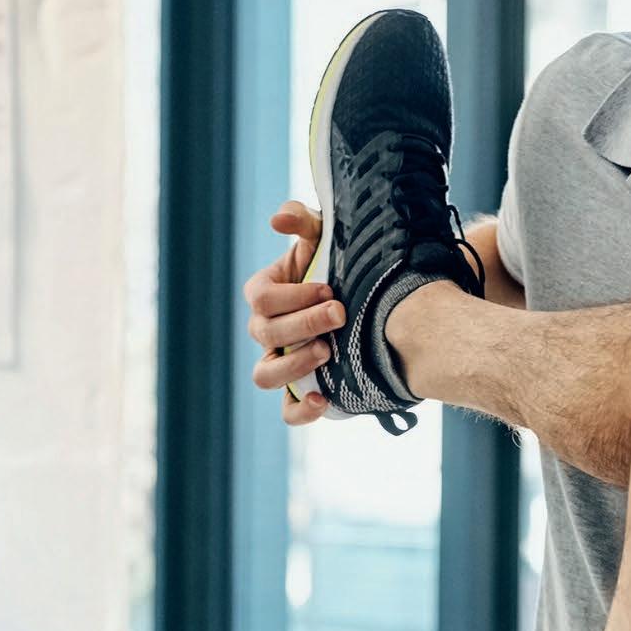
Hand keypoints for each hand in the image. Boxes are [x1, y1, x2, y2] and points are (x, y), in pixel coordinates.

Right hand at [243, 199, 341, 425]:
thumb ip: (302, 221)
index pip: (261, 298)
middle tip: (340, 313)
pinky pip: (289, 411)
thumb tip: (277, 219)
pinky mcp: (302, 391)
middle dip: (304, 322)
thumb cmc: (339, 264)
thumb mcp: (324, 237)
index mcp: (265, 294)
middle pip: (265, 334)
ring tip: (328, 352)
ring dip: (294, 364)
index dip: (292, 296)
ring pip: (264, 375)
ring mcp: (281, 363)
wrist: (370, 300)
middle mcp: (266, 332)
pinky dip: (301, 410)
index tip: (328, 288)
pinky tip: (324, 399)